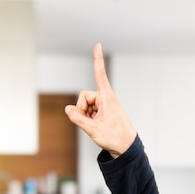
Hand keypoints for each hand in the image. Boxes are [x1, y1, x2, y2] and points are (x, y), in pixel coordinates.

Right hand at [65, 43, 136, 157]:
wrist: (126, 149)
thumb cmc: (114, 137)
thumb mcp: (93, 129)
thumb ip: (77, 118)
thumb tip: (68, 109)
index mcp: (107, 97)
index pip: (99, 74)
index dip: (97, 59)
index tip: (97, 44)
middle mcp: (106, 99)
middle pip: (84, 96)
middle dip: (81, 108)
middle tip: (89, 122)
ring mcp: (105, 106)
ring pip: (85, 105)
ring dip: (85, 115)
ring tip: (95, 127)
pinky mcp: (103, 113)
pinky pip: (89, 112)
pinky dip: (88, 119)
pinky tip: (95, 127)